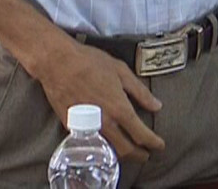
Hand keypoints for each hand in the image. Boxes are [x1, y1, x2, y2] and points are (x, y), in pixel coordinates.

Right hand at [33, 40, 164, 160]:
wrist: (57, 63)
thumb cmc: (89, 62)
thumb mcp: (121, 71)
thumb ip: (140, 91)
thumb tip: (156, 105)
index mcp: (119, 108)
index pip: (141, 135)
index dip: (153, 143)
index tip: (160, 145)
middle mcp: (105, 122)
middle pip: (126, 150)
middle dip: (139, 155)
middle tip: (146, 155)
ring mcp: (88, 127)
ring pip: (108, 150)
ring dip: (121, 153)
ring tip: (129, 151)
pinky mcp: (72, 127)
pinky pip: (92, 143)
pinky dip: (102, 146)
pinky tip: (107, 142)